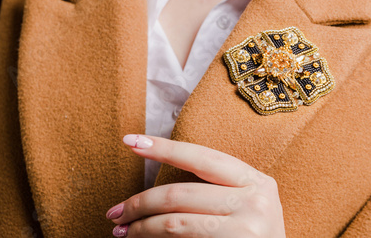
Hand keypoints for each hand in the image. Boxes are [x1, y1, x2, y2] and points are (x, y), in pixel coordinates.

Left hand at [105, 134, 285, 236]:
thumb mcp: (246, 206)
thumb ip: (215, 191)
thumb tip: (157, 192)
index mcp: (256, 180)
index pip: (201, 157)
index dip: (164, 148)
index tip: (131, 141)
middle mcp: (256, 199)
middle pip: (180, 193)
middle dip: (140, 201)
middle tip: (115, 212)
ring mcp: (248, 227)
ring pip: (175, 221)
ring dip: (141, 226)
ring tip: (122, 231)